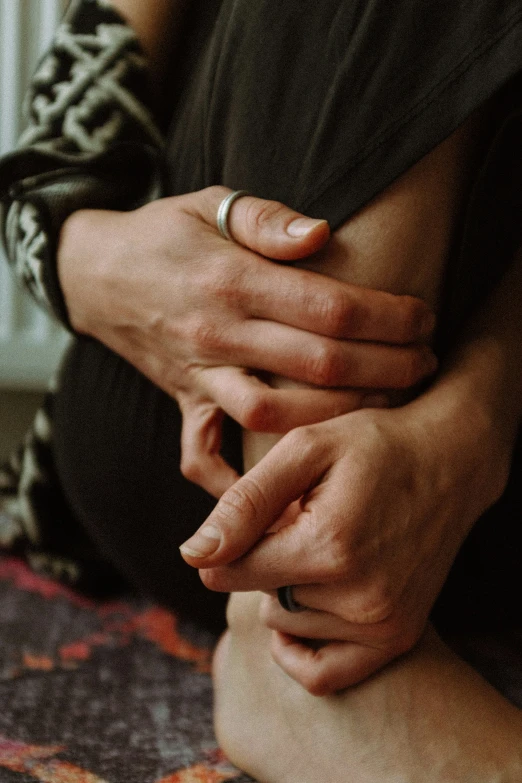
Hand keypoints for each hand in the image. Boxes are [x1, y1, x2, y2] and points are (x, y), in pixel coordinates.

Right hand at [58, 186, 434, 496]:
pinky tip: (280, 481)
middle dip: (386, 368)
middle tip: (425, 363)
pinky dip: (236, 480)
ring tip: (383, 403)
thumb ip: (267, 219)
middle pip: (317, 364)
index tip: (422, 318)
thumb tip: (322, 234)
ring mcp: (200, 375)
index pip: (328, 307)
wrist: (96, 274)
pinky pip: (203, 454)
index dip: (387, 316)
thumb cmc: (163, 235)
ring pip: (275, 414)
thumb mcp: (211, 203)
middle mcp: (217, 334)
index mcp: (231, 281)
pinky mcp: (186, 401)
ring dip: (337, 416)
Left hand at [180, 385, 508, 692]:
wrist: (448, 461)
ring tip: (326, 545)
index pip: (231, 572)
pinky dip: (301, 648)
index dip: (228, 544)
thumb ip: (245, 504)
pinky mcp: (397, 637)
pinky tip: (308, 606)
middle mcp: (358, 597)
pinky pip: (323, 674)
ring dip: (292, 590)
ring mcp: (382, 624)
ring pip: (288, 625)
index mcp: (327, 546)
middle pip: (261, 597)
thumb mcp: (304, 450)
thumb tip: (194, 556)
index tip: (250, 520)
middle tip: (305, 521)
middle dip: (268, 561)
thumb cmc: (372, 445)